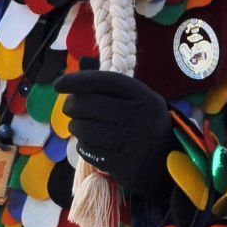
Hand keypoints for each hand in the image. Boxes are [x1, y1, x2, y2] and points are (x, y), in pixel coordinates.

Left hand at [59, 69, 173, 198]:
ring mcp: (129, 143)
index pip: (103, 82)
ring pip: (84, 129)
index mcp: (143, 97)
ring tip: (78, 126)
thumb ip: (110, 83)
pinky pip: (88, 150)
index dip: (77, 80)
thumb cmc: (146, 125)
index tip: (58, 84)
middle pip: (89, 105)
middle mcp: (138, 118)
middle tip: (69, 108)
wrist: (168, 163)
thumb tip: (82, 62)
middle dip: (71, 105)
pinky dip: (82, 145)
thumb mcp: (138, 100)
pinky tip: (89, 143)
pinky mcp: (120, 164)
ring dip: (74, 126)